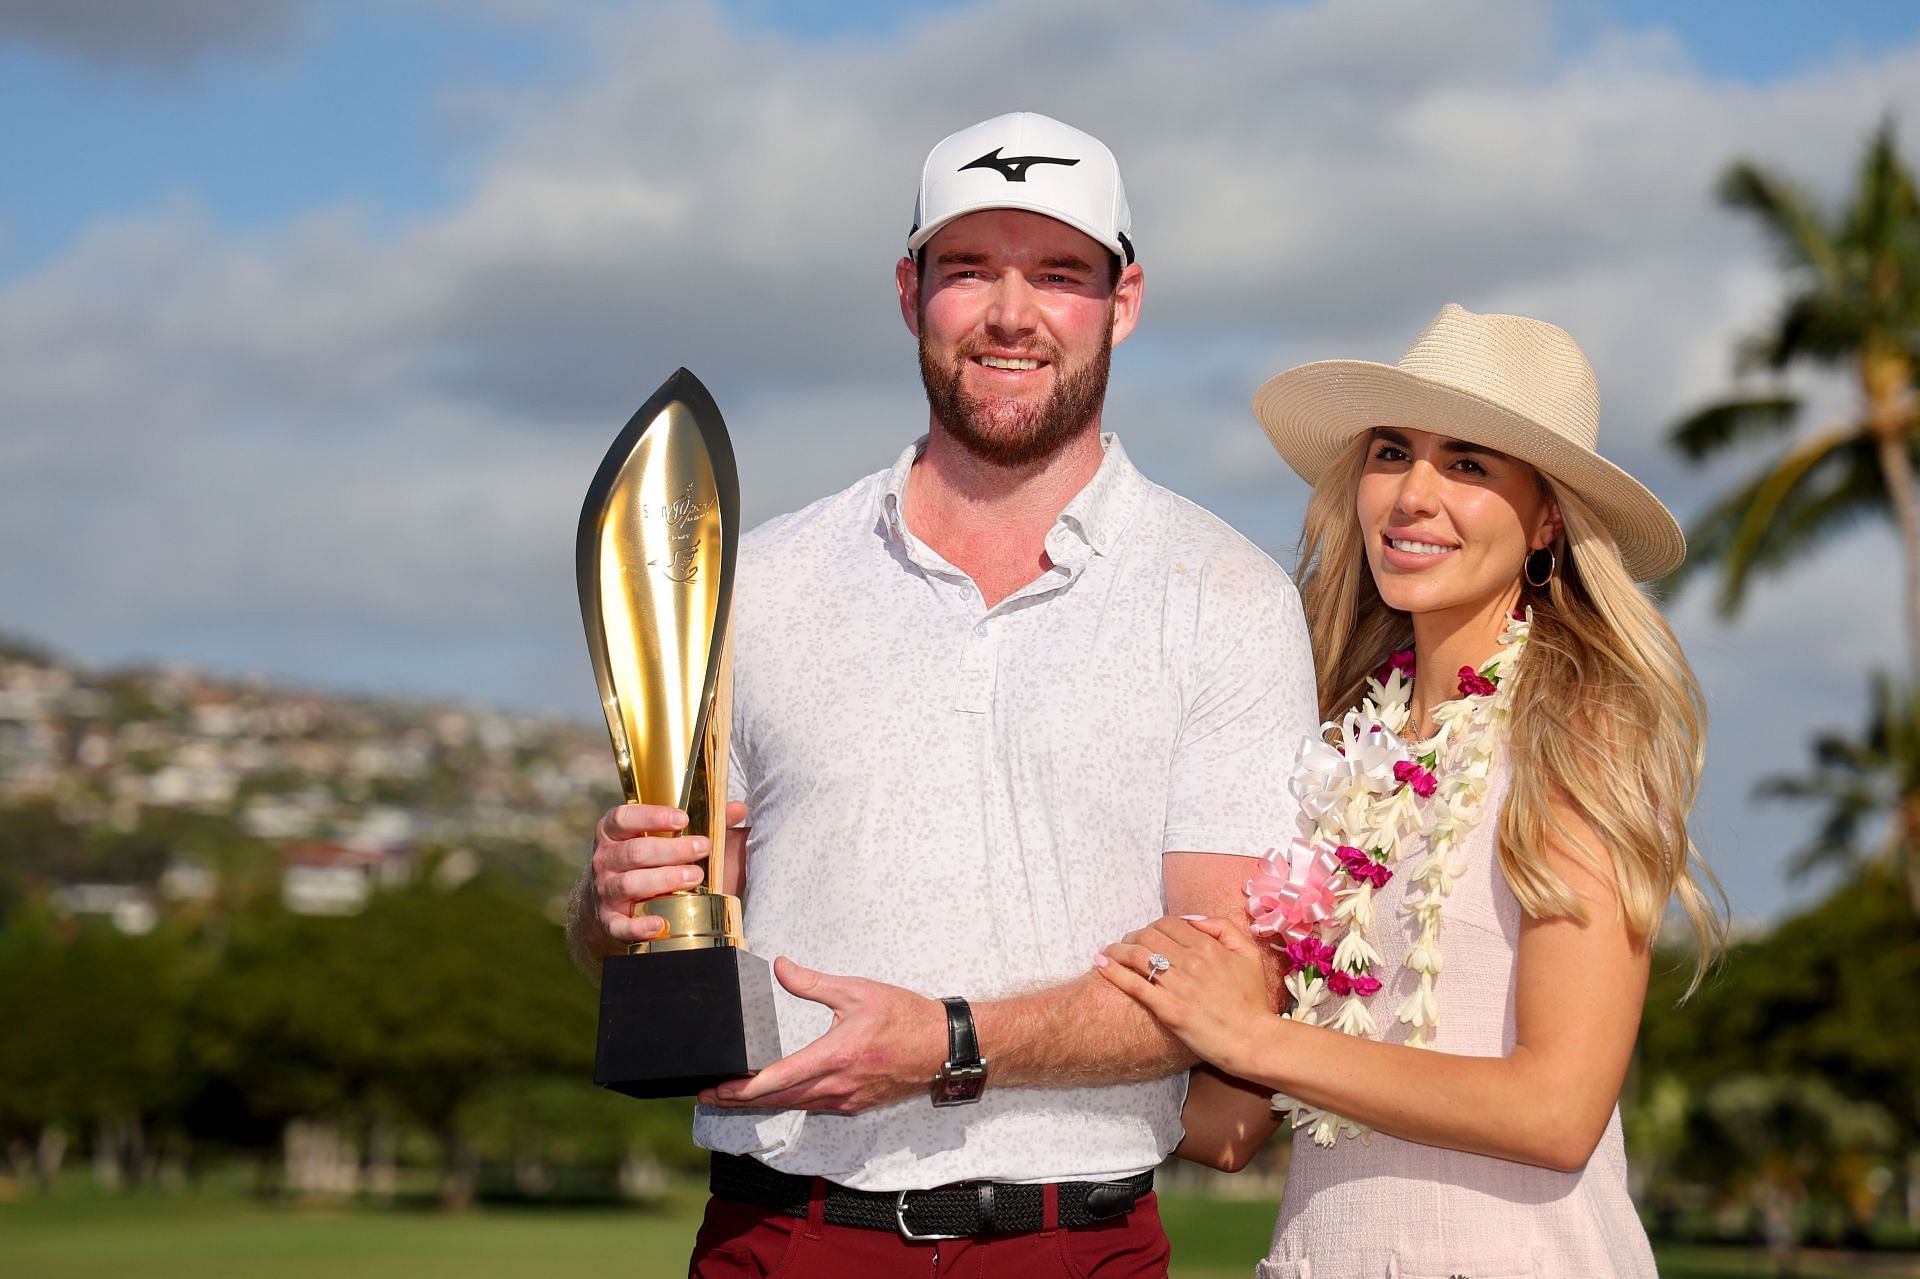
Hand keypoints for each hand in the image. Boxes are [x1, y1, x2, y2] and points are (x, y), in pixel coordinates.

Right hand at [588, 800, 747, 948]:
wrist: (614, 899)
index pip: (624, 818)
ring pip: (630, 884)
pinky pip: (620, 926)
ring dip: (664, 881)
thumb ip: (704, 820)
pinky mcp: (610, 920)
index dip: (652, 817)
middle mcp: (605, 860)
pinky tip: (660, 923)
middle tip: (703, 847)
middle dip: (672, 850)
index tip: (683, 819)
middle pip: (635, 852)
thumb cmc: (650, 860)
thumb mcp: (667, 836)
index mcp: (614, 832)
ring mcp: (605, 890)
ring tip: (695, 876)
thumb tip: (738, 809)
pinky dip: (638, 927)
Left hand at [698, 958, 945, 1113]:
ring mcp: (846, 1100)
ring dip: (762, 1104)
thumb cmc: (904, 1018)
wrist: (942, 1047)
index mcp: (835, 1056)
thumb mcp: (856, 991)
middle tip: (708, 1095)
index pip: (781, 1078)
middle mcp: (837, 1086)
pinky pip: (812, 1106)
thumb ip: (813, 983)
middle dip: (740, 1100)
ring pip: (794, 1106)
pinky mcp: (854, 1104)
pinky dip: (788, 1102)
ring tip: (731, 1098)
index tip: (719, 1087)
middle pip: (779, 1100)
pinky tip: (775, 1095)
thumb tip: (780, 967)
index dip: (745, 1088)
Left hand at [1096, 916, 1273, 1076]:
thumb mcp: (1248, 954)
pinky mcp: (1167, 1009)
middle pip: (1148, 936)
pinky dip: (1113, 972)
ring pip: (1137, 956)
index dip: (1154, 926)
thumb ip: (1223, 929)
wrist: (1252, 1040)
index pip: (1169, 924)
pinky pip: (1134, 985)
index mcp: (1208, 947)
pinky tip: (1101, 965)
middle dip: (1132, 936)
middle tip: (1125, 944)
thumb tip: (1192, 919)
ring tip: (1107, 952)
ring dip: (1117, 950)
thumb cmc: (1253, 1000)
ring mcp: (1177, 986)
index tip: (1148, 934)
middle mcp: (1190, 962)